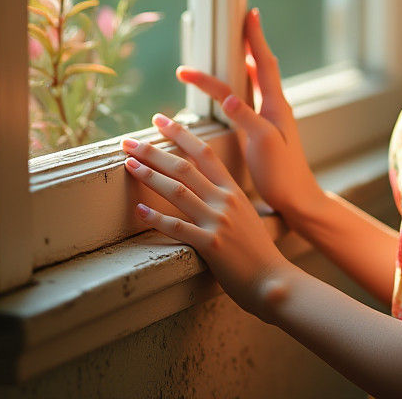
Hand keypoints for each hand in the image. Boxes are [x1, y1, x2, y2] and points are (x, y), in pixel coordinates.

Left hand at [122, 113, 286, 316]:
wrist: (272, 280)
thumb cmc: (257, 251)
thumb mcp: (245, 215)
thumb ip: (226, 200)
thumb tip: (205, 190)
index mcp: (233, 189)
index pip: (204, 153)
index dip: (181, 134)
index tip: (161, 121)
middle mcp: (225, 200)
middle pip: (185, 167)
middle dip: (154, 151)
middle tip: (129, 141)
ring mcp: (218, 221)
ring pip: (179, 191)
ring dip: (151, 176)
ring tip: (129, 165)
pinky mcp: (211, 245)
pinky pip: (179, 227)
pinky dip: (157, 218)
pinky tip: (139, 210)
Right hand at [175, 8, 324, 224]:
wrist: (297, 198)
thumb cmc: (282, 174)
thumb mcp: (263, 145)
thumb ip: (246, 119)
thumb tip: (227, 95)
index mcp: (276, 105)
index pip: (264, 62)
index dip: (256, 38)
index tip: (250, 13)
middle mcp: (276, 105)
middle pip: (261, 64)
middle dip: (249, 43)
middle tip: (241, 20)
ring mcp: (272, 116)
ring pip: (257, 79)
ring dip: (245, 61)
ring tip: (233, 45)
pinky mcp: (265, 128)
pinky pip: (252, 95)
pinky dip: (242, 82)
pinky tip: (236, 85)